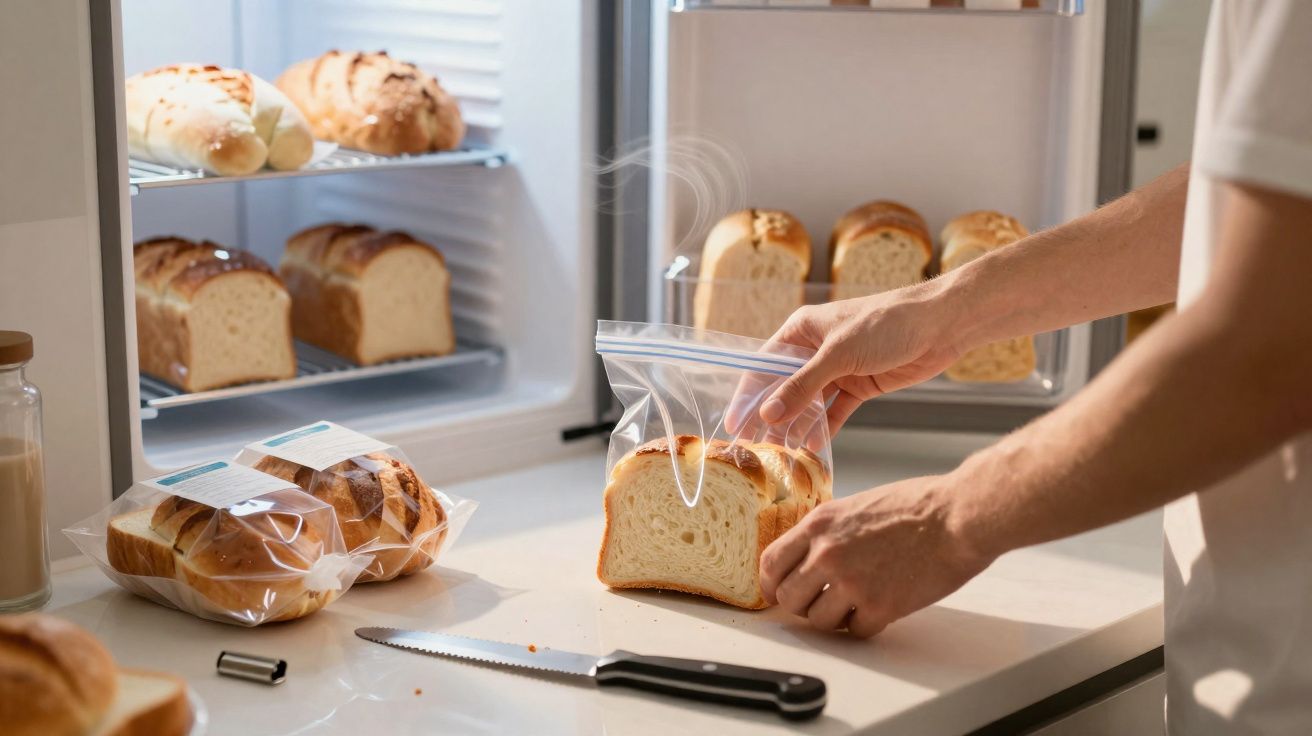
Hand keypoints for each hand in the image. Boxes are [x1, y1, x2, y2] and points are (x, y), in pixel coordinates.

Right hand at [757, 290, 963, 434]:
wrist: (939, 325)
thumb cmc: (886, 324)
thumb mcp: (838, 355)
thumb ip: (802, 386)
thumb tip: (768, 414)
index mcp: (802, 331)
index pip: (764, 366)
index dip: (748, 396)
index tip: (735, 424)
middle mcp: (816, 350)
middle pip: (784, 388)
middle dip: (770, 416)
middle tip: (754, 446)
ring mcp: (839, 369)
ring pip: (809, 403)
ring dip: (797, 426)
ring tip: (781, 452)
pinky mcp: (860, 385)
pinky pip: (835, 411)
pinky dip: (824, 428)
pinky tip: (813, 446)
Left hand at [760, 476, 992, 637]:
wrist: (956, 517)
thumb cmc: (916, 505)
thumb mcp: (856, 505)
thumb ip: (828, 531)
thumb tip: (809, 557)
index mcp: (819, 524)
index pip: (770, 562)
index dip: (770, 583)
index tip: (776, 592)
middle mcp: (827, 553)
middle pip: (788, 597)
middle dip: (801, 604)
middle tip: (819, 602)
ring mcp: (852, 582)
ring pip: (817, 620)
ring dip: (833, 618)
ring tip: (853, 605)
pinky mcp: (880, 606)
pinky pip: (854, 631)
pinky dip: (864, 625)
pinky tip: (879, 608)